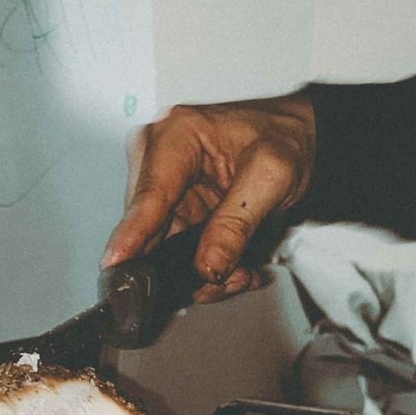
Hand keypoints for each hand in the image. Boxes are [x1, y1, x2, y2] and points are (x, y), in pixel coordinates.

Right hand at [103, 95, 314, 302]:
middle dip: (181, 263)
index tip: (115, 261)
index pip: (149, 194)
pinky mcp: (172, 209)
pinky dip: (202, 265)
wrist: (300, 137)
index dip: (132, 233)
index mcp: (176, 134)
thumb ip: (236, 223)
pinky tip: (232, 267)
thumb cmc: (285, 137)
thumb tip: (207, 264)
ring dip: (196, 270)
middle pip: (147, 228)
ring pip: (159, 247)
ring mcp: (163, 187)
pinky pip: (174, 249)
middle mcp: (158, 158)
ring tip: (238, 274)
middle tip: (223, 280)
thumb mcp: (271, 176)